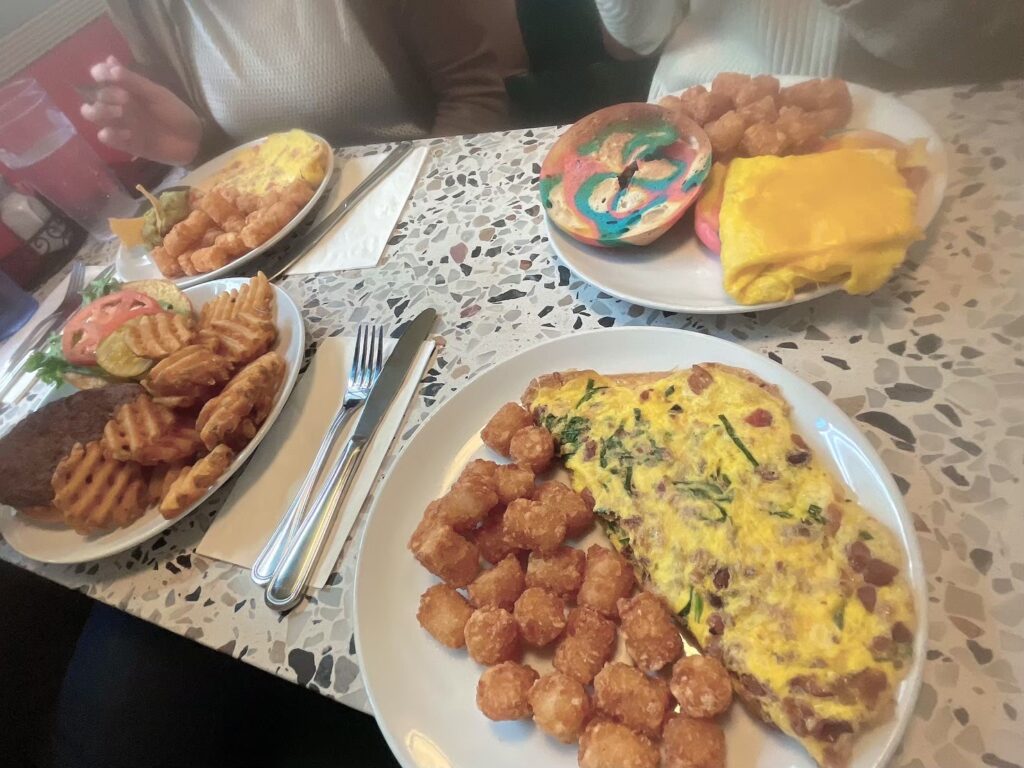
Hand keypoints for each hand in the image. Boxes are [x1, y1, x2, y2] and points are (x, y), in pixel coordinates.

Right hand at [80, 55, 202, 165]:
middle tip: (125, 99)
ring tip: (120, 113)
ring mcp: (120, 124)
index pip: (102, 76)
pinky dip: (112, 134)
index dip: (99, 73)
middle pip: (95, 97)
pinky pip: (106, 137)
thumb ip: (133, 80)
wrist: (193, 140)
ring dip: (100, 112)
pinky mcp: (125, 144)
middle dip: (105, 96)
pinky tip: (129, 134)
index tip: (102, 75)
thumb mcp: (156, 94)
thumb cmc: (175, 112)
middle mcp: (119, 104)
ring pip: (93, 115)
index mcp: (127, 89)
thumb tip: (109, 62)